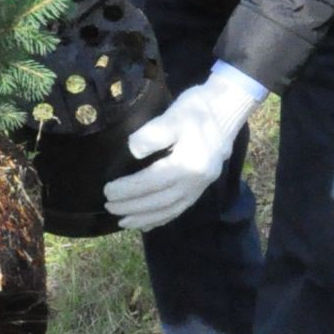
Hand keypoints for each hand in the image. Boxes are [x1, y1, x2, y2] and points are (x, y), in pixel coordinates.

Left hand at [103, 71, 256, 232]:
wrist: (225, 110)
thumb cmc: (197, 109)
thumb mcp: (174, 115)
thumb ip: (153, 134)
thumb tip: (133, 151)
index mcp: (189, 164)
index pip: (152, 182)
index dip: (129, 189)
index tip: (108, 191)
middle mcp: (196, 180)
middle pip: (160, 200)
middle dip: (132, 206)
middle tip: (109, 206)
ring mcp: (201, 186)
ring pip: (170, 209)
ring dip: (145, 218)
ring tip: (124, 222)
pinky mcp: (201, 186)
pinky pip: (181, 208)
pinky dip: (162, 218)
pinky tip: (148, 224)